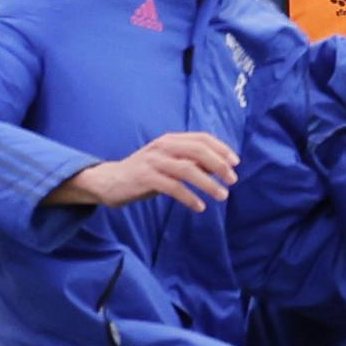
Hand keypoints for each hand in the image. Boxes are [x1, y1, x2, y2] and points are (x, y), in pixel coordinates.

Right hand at [47, 131, 239, 210]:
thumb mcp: (168, 163)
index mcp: (170, 140)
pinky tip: (200, 207)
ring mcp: (153, 161)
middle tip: (232, 180)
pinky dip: (189, 197)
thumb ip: (190, 162)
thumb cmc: (145, 173)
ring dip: (208, 183)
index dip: (221, 149)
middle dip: (219, 165)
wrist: (109, 181)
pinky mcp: (145, 178)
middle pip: (198, 151)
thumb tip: (219, 168)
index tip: (236, 163)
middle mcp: (162, 146)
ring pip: (188, 169)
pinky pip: (173, 187)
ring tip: (221, 196)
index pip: (202, 138)